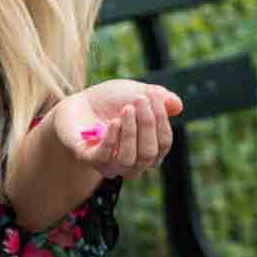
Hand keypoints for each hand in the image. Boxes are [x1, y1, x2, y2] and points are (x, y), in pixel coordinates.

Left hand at [51, 80, 181, 182]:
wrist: (78, 101)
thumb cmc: (112, 101)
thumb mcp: (139, 92)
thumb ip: (160, 98)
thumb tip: (177, 106)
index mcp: (148, 150)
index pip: (164, 144)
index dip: (162, 120)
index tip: (154, 95)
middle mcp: (131, 163)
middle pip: (148, 154)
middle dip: (147, 125)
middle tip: (140, 99)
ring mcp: (109, 164)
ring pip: (128, 160)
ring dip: (130, 132)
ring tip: (126, 109)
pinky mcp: (87, 159)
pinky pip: (103, 159)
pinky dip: (112, 140)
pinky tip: (114, 122)